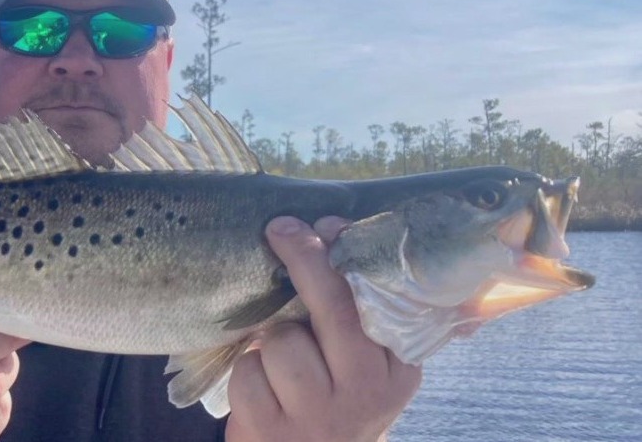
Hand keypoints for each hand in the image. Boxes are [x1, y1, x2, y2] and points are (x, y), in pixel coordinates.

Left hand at [226, 216, 421, 441]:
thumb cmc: (333, 402)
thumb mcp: (363, 369)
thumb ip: (359, 315)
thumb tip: (334, 227)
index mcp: (398, 371)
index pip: (380, 302)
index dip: (349, 254)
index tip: (327, 223)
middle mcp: (366, 392)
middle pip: (336, 309)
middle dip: (306, 258)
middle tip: (282, 229)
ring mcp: (320, 414)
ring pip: (283, 340)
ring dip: (269, 342)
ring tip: (278, 364)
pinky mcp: (273, 430)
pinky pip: (248, 371)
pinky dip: (246, 372)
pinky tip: (262, 390)